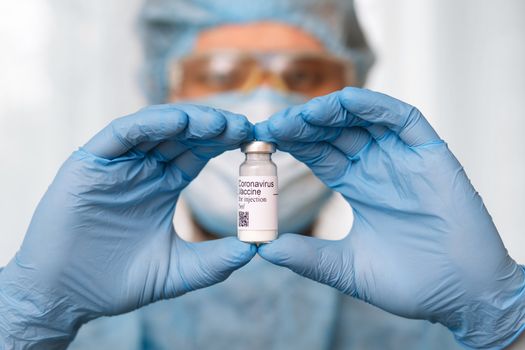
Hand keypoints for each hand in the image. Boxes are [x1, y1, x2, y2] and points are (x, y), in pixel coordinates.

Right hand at [0, 104, 255, 348]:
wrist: (67, 295)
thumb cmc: (119, 281)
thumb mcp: (178, 270)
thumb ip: (215, 261)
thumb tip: (255, 248)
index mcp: (164, 184)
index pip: (199, 153)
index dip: (226, 143)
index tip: (255, 141)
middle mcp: (143, 167)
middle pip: (183, 135)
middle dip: (214, 127)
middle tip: (245, 127)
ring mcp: (118, 163)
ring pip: (157, 127)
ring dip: (189, 120)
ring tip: (220, 123)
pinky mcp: (91, 163)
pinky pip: (122, 134)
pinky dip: (150, 124)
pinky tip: (179, 121)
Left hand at [255, 87, 524, 348]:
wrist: (463, 296)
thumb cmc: (409, 283)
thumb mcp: (347, 268)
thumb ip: (307, 257)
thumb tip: (263, 249)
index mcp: (358, 186)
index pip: (319, 153)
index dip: (291, 143)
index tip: (261, 140)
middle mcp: (377, 166)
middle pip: (334, 132)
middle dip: (303, 125)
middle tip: (273, 126)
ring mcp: (403, 158)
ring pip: (363, 119)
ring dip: (331, 112)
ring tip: (301, 115)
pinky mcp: (431, 155)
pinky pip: (404, 119)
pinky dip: (376, 107)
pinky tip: (346, 103)